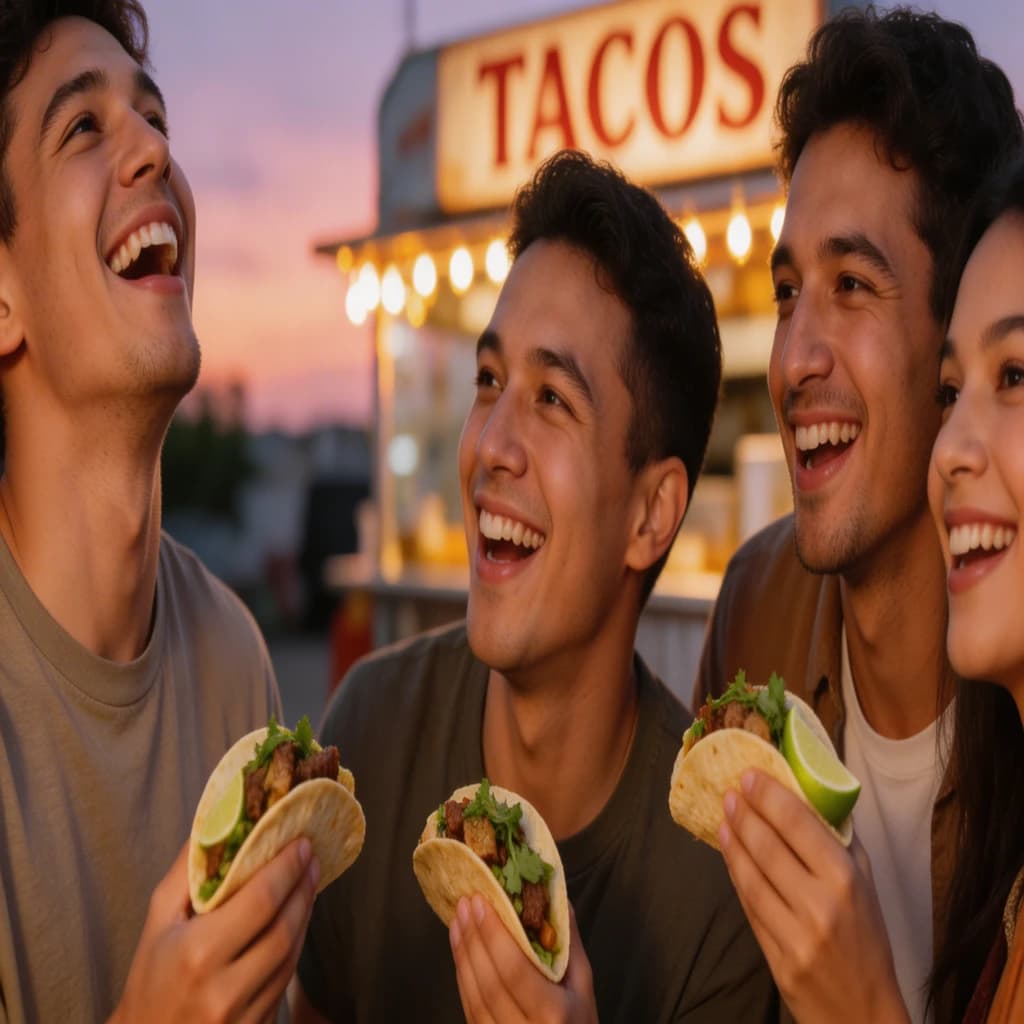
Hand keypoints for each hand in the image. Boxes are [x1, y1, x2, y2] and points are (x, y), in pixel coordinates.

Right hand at [110, 838, 318, 1023]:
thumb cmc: (149, 980)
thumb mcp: (157, 922)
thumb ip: (187, 872)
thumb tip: (215, 823)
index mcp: (197, 953)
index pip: (260, 901)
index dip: (287, 868)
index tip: (301, 843)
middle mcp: (224, 988)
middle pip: (284, 928)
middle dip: (303, 888)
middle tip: (312, 858)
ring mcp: (243, 1016)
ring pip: (291, 956)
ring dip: (306, 915)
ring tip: (309, 883)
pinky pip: (286, 982)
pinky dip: (295, 947)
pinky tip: (297, 922)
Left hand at [450, 895, 596, 1023]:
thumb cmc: (579, 1022)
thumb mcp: (583, 985)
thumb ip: (567, 941)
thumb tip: (551, 894)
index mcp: (552, 1014)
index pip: (514, 970)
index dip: (494, 935)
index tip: (481, 902)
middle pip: (489, 982)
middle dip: (474, 938)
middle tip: (465, 903)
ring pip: (474, 996)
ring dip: (462, 955)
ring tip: (457, 921)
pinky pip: (469, 1008)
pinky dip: (463, 976)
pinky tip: (460, 951)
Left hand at [719, 770, 908, 1023]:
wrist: (865, 1013)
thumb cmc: (868, 941)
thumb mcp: (867, 885)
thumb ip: (840, 841)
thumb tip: (811, 793)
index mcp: (845, 880)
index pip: (798, 825)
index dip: (769, 796)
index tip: (749, 775)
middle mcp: (819, 905)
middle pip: (767, 847)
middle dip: (744, 813)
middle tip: (729, 790)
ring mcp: (794, 934)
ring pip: (751, 876)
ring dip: (732, 842)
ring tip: (723, 817)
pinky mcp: (775, 957)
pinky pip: (749, 906)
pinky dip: (736, 875)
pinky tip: (730, 854)